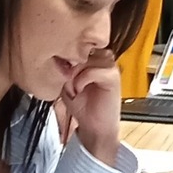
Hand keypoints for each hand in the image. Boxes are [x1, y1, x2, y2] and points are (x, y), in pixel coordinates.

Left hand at [59, 50, 121, 164]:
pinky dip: (82, 81)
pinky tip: (80, 91)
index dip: (68, 57)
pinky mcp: (113, 77)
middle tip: (68, 84)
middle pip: (83, 50)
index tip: (62, 72)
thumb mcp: (66, 83)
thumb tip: (58, 57)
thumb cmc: (83, 107)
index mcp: (94, 58)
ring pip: (87, 59)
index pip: (79, 45)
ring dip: (76, 74)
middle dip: (71, 66)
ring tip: (75, 89)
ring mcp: (110, 67)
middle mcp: (104, 59)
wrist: (94, 127)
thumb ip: (63, 68)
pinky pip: (93, 70)